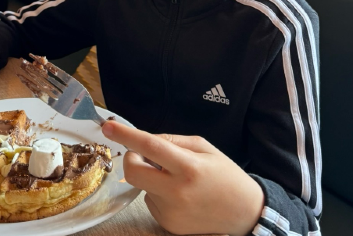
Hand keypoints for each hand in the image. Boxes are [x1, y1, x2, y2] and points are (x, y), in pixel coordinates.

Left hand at [102, 121, 263, 235]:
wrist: (245, 214)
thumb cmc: (226, 175)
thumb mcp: (204, 147)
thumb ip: (173, 141)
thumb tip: (146, 141)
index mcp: (188, 167)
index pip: (150, 146)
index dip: (126, 135)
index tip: (108, 127)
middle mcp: (177, 192)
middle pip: (133, 172)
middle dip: (131, 158)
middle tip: (145, 154)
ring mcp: (171, 212)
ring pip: (143, 186)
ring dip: (152, 177)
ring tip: (178, 180)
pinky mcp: (168, 225)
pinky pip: (152, 202)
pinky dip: (159, 193)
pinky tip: (181, 196)